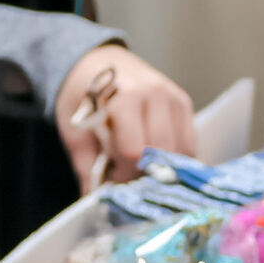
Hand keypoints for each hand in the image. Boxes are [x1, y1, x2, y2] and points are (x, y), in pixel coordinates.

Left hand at [53, 42, 197, 186]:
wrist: (98, 61)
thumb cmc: (83, 95)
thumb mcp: (74, 128)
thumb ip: (85, 164)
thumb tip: (91, 200)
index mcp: (124, 98)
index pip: (134, 151)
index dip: (122, 173)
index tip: (110, 176)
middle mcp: (155, 95)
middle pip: (162, 153)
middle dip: (143, 171)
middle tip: (126, 173)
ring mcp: (174, 98)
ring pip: (181, 151)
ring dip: (162, 166)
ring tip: (139, 163)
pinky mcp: (184, 104)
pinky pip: (189, 143)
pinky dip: (175, 157)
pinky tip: (155, 156)